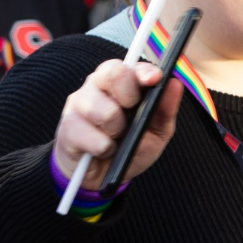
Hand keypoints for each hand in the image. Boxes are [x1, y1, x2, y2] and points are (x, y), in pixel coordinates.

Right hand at [53, 59, 181, 189]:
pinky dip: (105, 150)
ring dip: (118, 132)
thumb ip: (164, 110)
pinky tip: (102, 151)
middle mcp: (96, 85)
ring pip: (106, 111)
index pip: (128, 66)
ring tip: (116, 140)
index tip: (154, 79)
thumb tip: (175, 84)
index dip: (142, 71)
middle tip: (130, 116)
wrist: (101, 176)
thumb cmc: (129, 147)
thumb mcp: (155, 132)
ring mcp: (78, 103)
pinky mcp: (67, 126)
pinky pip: (94, 138)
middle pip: (114, 74)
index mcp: (117, 81)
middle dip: (130, 96)